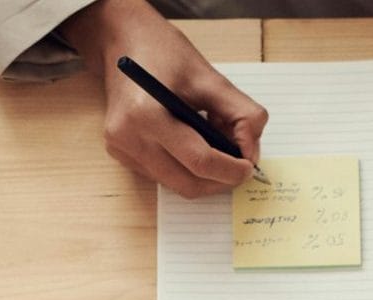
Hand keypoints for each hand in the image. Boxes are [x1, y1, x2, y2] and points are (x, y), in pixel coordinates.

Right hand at [63, 0, 267, 198]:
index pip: (199, 160)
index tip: (249, 167)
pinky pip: (164, 176)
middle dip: (220, 180)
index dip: (230, 170)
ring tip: (216, 146)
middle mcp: (128, 138)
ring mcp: (121, 149)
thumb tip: (251, 152)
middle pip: (187, 183)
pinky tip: (193, 143)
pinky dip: (186, 168)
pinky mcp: (121, 155)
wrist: (123, 42)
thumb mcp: (210, 78)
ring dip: (204, 175)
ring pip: (177, 184)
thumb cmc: (164, 53)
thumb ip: (241, 114)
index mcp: (147, 115)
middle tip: (240, 166)